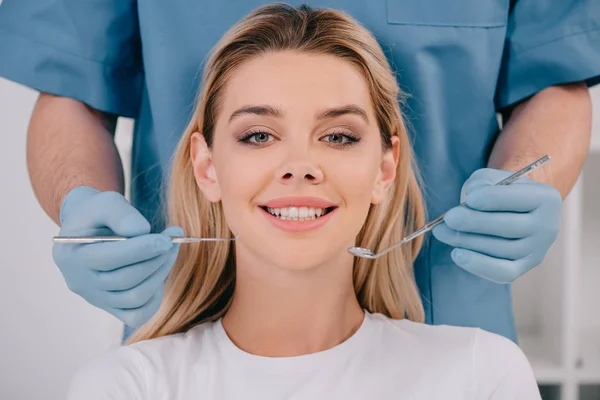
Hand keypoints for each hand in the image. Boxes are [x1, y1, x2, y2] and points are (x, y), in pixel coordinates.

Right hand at [53, 186, 182, 327]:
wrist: (88, 228)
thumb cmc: (98, 214)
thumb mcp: (105, 202)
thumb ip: (121, 214)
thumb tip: (142, 232)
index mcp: (71, 256)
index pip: (110, 259)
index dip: (142, 250)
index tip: (167, 239)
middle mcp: (80, 282)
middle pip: (125, 280)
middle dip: (155, 260)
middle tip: (172, 242)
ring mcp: (95, 298)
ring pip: (134, 298)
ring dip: (159, 274)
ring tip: (169, 252)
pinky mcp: (110, 307)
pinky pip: (137, 314)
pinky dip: (155, 297)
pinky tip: (159, 273)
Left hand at [432, 168, 561, 283]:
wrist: (512, 210)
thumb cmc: (499, 192)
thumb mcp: (492, 178)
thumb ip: (482, 183)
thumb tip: (470, 200)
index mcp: (546, 198)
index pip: (520, 200)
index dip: (493, 199)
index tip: (470, 199)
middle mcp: (548, 226)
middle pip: (510, 228)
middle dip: (475, 222)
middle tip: (449, 218)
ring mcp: (537, 250)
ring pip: (502, 250)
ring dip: (468, 241)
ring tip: (442, 232)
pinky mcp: (524, 267)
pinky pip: (503, 273)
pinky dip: (478, 265)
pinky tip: (457, 254)